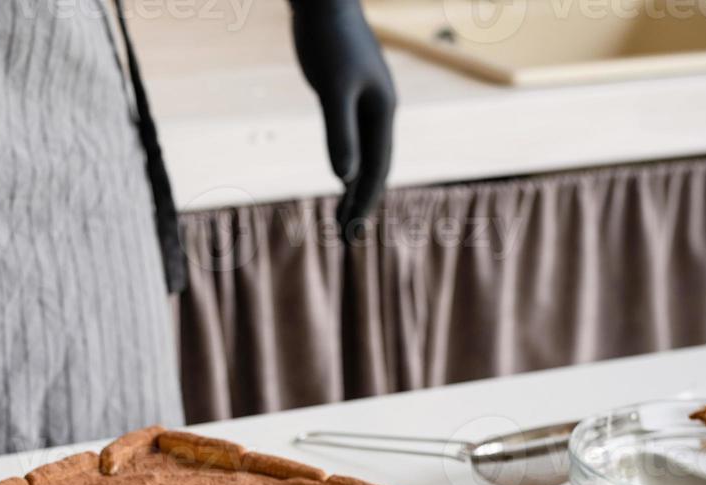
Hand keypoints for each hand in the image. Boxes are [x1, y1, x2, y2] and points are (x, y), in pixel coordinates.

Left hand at [288, 0, 396, 235]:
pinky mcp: (349, 95)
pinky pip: (353, 140)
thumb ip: (339, 132)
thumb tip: (343, 178)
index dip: (365, 203)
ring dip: (354, 188)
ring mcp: (365, 103)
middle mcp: (379, 111)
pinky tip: (339, 178)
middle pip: (374, 168)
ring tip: (342, 219)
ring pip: (364, 156)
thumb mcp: (332, 89)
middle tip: (347, 238)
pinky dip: (347, 163)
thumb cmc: (327, 40)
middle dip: (361, 204)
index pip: (377, 169)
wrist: (324, 1)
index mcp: (381, 112)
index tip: (353, 233)